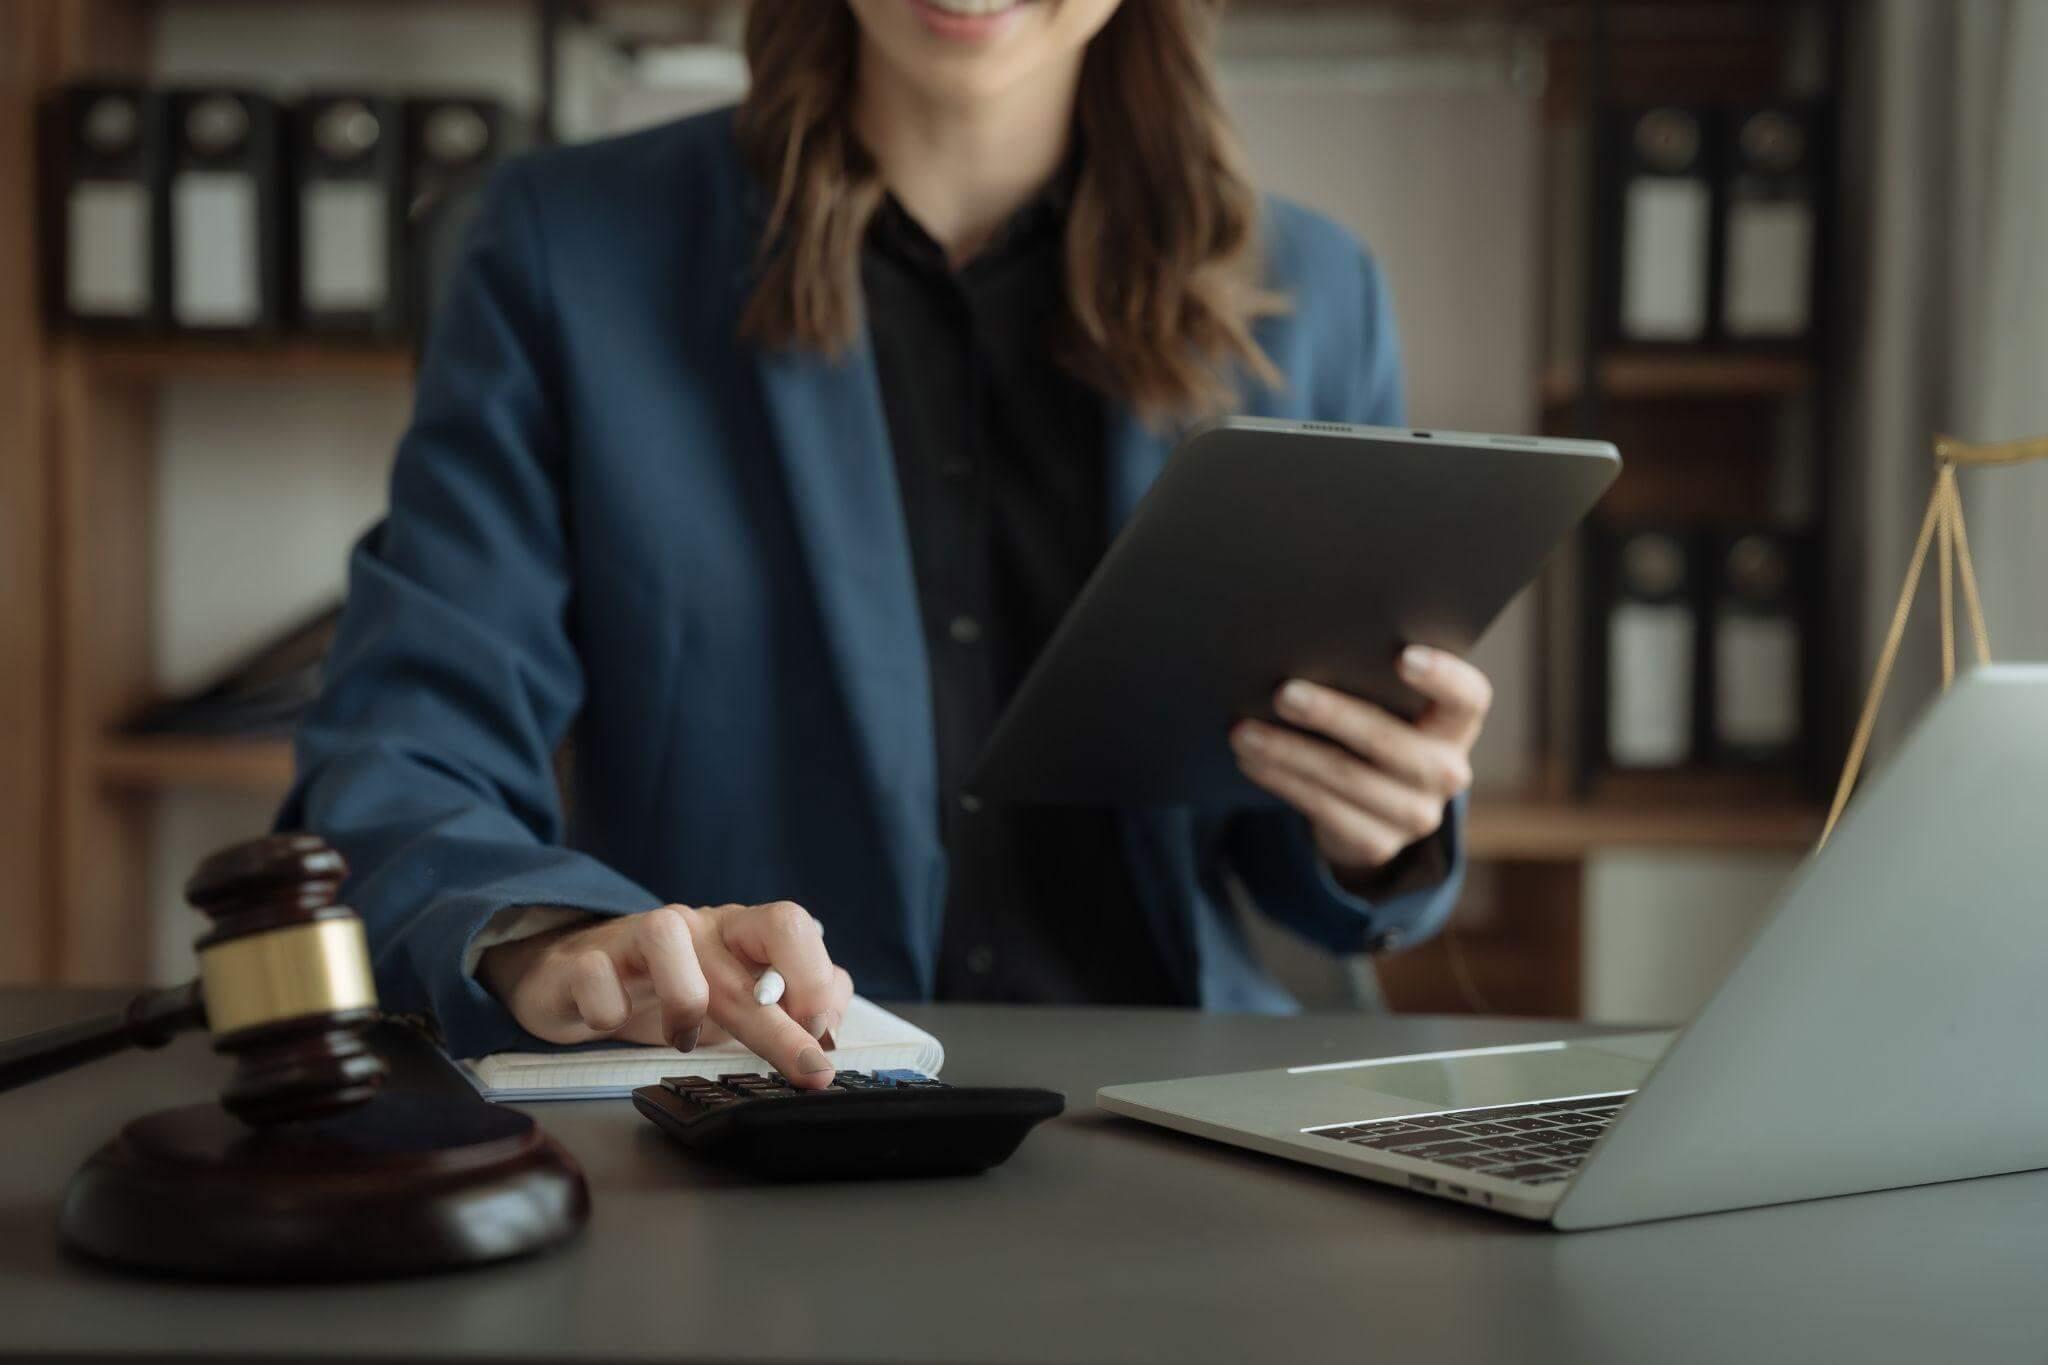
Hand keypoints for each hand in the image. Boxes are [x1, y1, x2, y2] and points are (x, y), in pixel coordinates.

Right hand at [477, 902, 854, 1088]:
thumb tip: (832, 1024)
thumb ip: (795, 1001)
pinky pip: (597, 980)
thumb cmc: (673, 987)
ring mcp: (636, 938)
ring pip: (666, 938)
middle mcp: (695, 926)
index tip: (820, 1033)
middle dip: (781, 1024)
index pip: (792, 926)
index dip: (814, 977)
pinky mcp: (584, 962)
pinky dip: (608, 1012)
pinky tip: (614, 1023)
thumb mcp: (740, 996)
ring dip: (685, 1002)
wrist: (580, 977)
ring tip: (684, 1038)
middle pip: (746, 953)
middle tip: (807, 1070)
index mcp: (739, 932)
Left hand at [1230, 644, 1488, 886]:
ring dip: (1288, 753)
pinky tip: (1251, 759)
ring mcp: (1415, 814)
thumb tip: (1303, 647)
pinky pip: (1322, 808)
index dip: (1443, 678)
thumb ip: (1369, 678)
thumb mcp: (1387, 703)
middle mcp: (1447, 771)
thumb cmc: (1376, 722)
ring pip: (1346, 778)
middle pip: (1390, 742)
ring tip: (1244, 731)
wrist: (1375, 803)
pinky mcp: (1376, 843)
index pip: (1467, 698)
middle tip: (1282, 693)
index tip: (1402, 656)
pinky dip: (1281, 780)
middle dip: (1332, 716)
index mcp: (1457, 723)